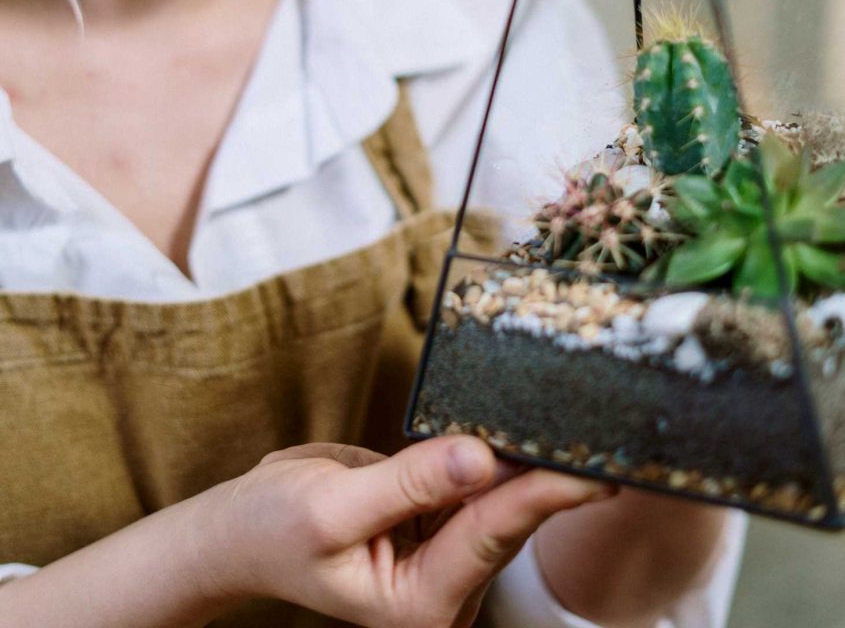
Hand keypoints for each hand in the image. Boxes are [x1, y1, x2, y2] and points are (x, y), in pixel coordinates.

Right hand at [208, 437, 616, 627]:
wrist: (241, 532)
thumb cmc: (273, 529)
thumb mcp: (331, 507)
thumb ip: (409, 483)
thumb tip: (480, 455)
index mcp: (418, 603)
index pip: (490, 535)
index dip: (542, 495)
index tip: (593, 470)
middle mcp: (441, 591)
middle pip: (506, 521)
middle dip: (549, 477)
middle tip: (603, 434)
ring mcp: (442, 560)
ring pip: (498, 503)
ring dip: (531, 464)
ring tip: (581, 424)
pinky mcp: (436, 525)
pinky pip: (476, 488)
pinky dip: (498, 458)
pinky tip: (527, 429)